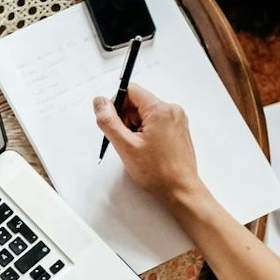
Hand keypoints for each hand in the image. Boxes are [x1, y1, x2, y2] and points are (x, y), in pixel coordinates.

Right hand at [94, 85, 205, 207]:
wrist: (180, 189)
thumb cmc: (158, 172)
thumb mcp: (125, 146)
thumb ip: (109, 122)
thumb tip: (99, 103)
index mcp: (159, 110)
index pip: (131, 90)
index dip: (117, 105)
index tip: (114, 123)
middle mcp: (171, 110)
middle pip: (139, 102)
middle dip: (127, 120)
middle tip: (127, 141)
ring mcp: (177, 120)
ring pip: (147, 114)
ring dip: (137, 128)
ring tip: (139, 149)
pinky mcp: (178, 129)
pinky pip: (157, 123)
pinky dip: (147, 133)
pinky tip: (148, 150)